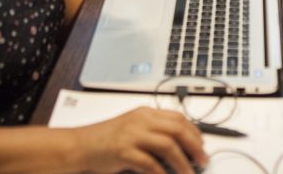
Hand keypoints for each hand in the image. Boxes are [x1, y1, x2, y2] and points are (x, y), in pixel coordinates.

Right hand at [71, 107, 206, 173]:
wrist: (79, 145)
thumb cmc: (104, 139)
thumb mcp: (131, 127)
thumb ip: (152, 131)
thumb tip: (178, 146)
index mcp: (145, 113)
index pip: (178, 118)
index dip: (194, 132)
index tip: (202, 145)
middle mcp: (141, 121)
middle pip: (177, 129)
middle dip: (195, 146)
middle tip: (203, 160)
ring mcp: (132, 135)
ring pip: (168, 146)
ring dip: (183, 162)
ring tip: (190, 173)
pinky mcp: (124, 151)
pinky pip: (150, 163)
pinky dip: (161, 173)